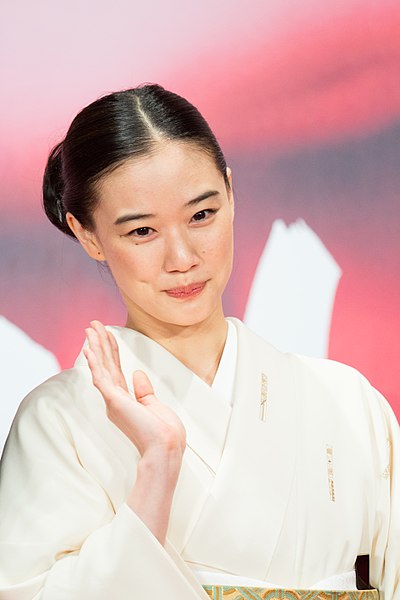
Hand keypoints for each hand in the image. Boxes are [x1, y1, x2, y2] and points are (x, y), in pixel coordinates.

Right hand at [83, 321, 185, 458]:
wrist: (166, 447)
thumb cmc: (163, 432)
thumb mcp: (154, 406)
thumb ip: (144, 391)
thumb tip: (137, 374)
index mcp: (125, 398)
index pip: (116, 368)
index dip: (110, 350)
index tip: (106, 334)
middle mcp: (115, 398)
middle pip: (106, 364)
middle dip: (100, 343)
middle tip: (93, 324)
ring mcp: (113, 399)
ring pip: (102, 367)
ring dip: (95, 347)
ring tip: (90, 330)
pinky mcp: (114, 401)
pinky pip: (102, 378)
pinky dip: (95, 363)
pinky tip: (89, 350)